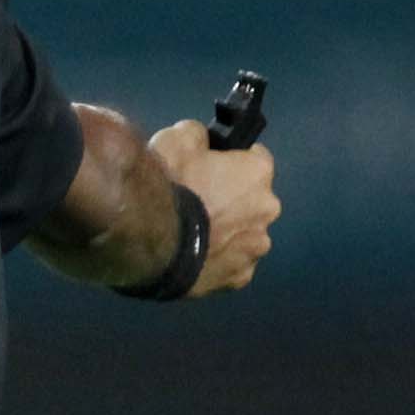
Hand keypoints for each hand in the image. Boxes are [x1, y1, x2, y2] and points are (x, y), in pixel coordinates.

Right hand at [147, 119, 277, 295]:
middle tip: (197, 202)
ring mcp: (254, 249)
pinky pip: (230, 265)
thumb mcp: (176, 138)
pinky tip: (192, 256)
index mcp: (258, 173)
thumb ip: (198, 135)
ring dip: (225, 233)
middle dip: (231, 200)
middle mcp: (267, 210)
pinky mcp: (236, 279)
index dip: (232, 161)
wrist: (147, 239)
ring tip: (190, 235)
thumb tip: (202, 139)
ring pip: (243, 236)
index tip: (212, 167)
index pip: (256, 158)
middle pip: (252, 201)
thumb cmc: (168, 184)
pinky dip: (216, 261)